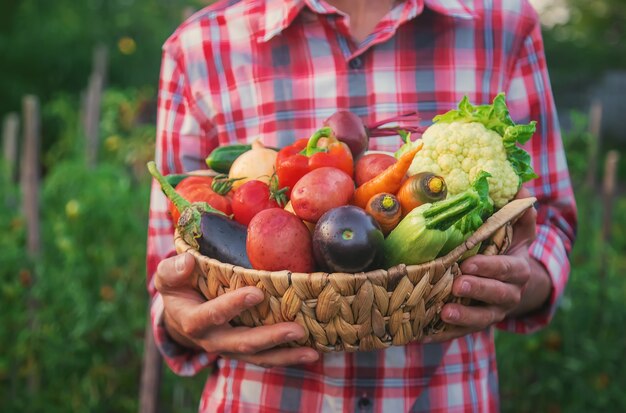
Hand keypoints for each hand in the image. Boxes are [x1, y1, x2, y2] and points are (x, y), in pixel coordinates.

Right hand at [155, 252, 319, 366]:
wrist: (180, 313)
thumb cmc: (178, 287)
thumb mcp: (167, 275)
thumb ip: (173, 270)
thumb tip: (188, 262)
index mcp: (192, 321)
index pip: (211, 316)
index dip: (232, 306)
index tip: (256, 293)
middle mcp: (212, 340)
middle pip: (241, 343)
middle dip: (270, 337)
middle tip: (296, 329)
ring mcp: (230, 348)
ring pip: (258, 356)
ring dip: (286, 355)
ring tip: (312, 351)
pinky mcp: (245, 350)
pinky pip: (266, 357)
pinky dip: (288, 357)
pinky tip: (312, 352)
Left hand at [425, 189, 551, 342]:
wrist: (516, 285)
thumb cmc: (509, 249)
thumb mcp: (519, 231)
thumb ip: (519, 212)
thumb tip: (518, 186)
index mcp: (517, 270)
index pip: (507, 269)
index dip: (490, 267)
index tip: (469, 262)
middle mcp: (508, 294)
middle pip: (497, 295)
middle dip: (477, 290)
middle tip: (457, 284)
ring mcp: (492, 312)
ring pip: (482, 318)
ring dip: (464, 316)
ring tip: (445, 311)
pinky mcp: (475, 324)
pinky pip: (461, 333)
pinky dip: (444, 335)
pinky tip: (424, 334)